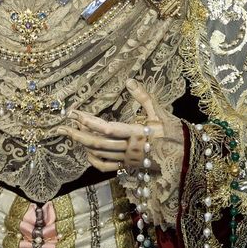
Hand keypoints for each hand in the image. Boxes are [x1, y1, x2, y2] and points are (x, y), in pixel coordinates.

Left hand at [61, 79, 178, 173]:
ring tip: (71, 132)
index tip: (74, 113)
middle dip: (77, 134)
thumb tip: (129, 81)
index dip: (88, 120)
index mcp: (136, 133)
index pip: (106, 128)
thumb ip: (143, 97)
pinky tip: (86, 152)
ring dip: (83, 143)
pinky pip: (107, 167)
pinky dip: (94, 160)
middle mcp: (129, 148)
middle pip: (97, 143)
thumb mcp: (160, 112)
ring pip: (100, 154)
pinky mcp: (128, 167)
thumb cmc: (173, 131)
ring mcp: (127, 159)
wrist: (185, 155)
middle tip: (61, 127)